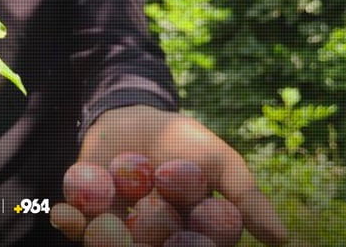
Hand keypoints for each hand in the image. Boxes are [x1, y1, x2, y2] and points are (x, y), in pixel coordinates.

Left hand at [57, 105, 288, 245]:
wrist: (137, 112)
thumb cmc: (185, 142)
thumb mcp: (220, 163)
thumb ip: (245, 198)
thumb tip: (283, 239)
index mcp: (184, 236)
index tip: (187, 245)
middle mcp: (150, 238)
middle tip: (137, 244)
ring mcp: (115, 227)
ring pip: (110, 243)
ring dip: (100, 241)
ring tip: (96, 235)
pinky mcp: (85, 211)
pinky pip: (77, 222)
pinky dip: (70, 221)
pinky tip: (62, 215)